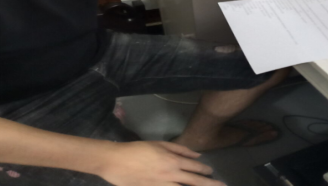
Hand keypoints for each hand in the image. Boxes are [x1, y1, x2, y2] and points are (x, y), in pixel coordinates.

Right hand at [97, 141, 224, 185]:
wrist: (115, 160)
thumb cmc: (138, 149)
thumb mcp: (160, 144)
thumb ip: (180, 149)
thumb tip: (197, 154)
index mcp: (173, 160)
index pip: (195, 167)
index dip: (205, 170)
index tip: (212, 172)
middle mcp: (170, 174)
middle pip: (195, 182)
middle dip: (210, 184)